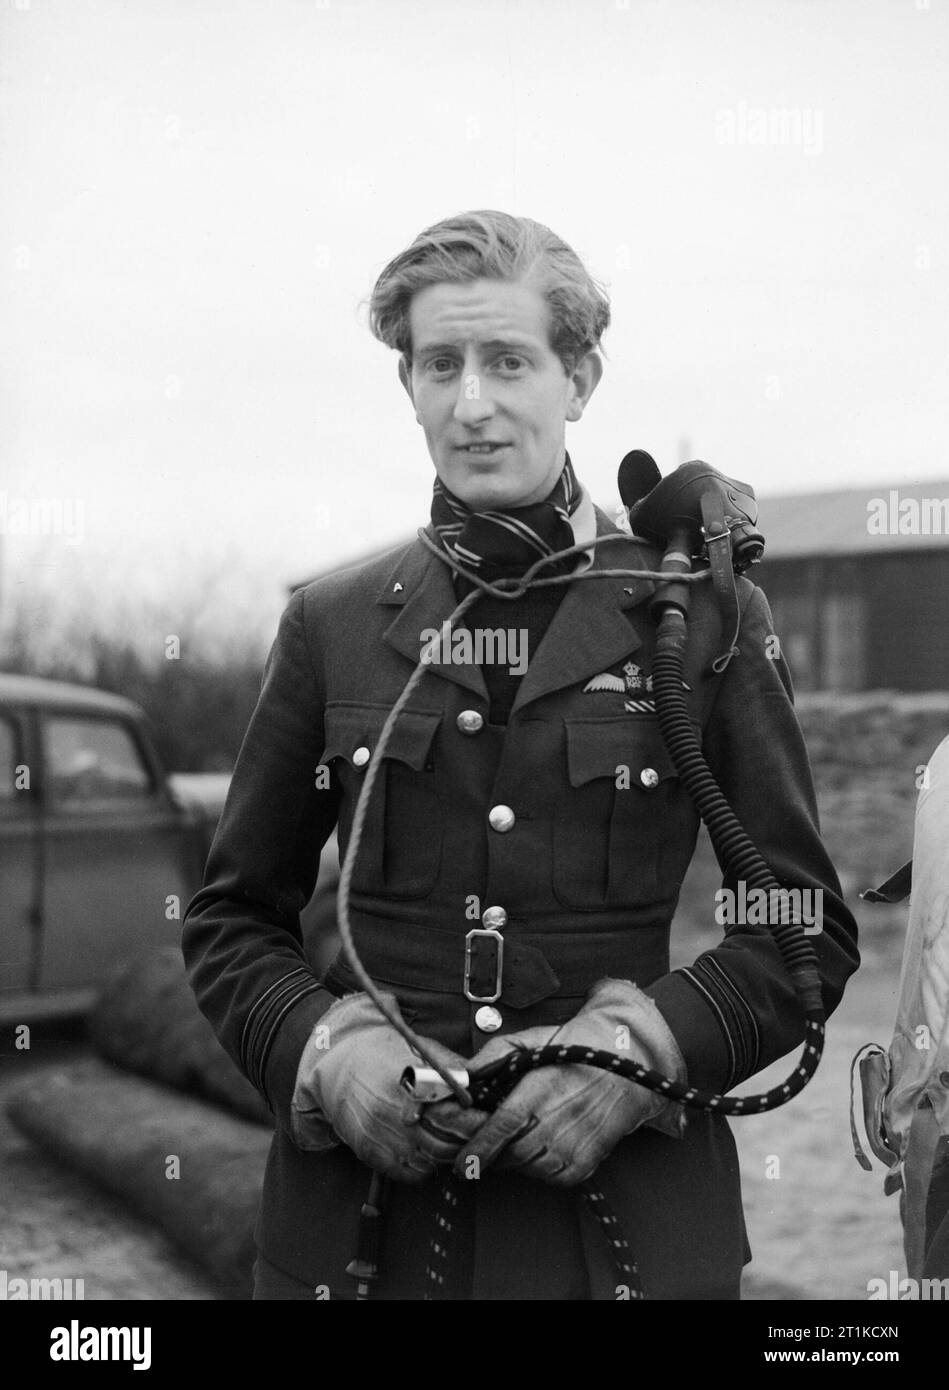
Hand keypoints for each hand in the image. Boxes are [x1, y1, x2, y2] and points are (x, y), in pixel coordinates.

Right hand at [290, 991, 473, 1183]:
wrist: (340, 1062)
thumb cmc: (386, 1053)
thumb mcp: (422, 1051)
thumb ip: (453, 1068)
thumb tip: (484, 1084)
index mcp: (414, 1086)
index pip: (456, 1118)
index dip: (476, 1124)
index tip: (489, 1122)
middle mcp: (397, 1113)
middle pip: (445, 1145)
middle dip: (464, 1144)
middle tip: (475, 1138)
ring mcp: (382, 1135)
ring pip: (429, 1163)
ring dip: (444, 1157)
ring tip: (450, 1144)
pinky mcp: (370, 1151)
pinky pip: (408, 1174)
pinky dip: (424, 1169)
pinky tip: (427, 1153)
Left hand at [453, 978, 687, 1186]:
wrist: (630, 1060)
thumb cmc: (579, 1046)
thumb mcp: (534, 1038)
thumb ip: (495, 1055)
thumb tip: (463, 1076)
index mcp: (542, 1088)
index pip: (502, 1126)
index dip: (478, 1147)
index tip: (462, 1160)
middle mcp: (559, 1120)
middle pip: (512, 1154)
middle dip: (494, 1154)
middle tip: (491, 1143)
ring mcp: (576, 1144)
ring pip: (530, 1169)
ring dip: (517, 1160)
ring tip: (522, 1137)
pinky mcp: (589, 1160)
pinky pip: (554, 1178)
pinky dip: (542, 1169)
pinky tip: (544, 1145)